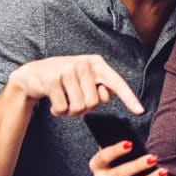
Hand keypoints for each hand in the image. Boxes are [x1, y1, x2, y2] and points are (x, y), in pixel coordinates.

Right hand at [8, 54, 143, 115]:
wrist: (34, 74)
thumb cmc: (66, 80)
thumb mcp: (86, 81)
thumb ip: (100, 89)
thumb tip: (105, 97)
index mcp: (97, 64)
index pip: (117, 83)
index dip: (129, 98)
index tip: (140, 111)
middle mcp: (84, 63)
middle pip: (94, 103)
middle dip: (83, 108)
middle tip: (74, 100)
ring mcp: (67, 70)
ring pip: (78, 108)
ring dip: (70, 111)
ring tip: (64, 100)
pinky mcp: (52, 79)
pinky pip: (62, 109)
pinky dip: (58, 112)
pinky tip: (53, 101)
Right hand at [90, 141, 173, 175]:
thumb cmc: (121, 160)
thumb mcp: (118, 152)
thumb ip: (123, 145)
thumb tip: (135, 140)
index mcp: (96, 164)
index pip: (104, 156)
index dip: (116, 150)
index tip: (131, 143)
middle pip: (119, 173)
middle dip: (137, 165)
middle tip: (154, 158)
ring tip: (164, 172)